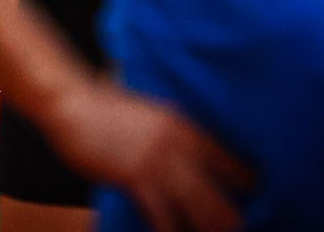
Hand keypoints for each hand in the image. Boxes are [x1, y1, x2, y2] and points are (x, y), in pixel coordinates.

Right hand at [38, 75, 250, 231]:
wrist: (71, 102)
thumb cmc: (103, 106)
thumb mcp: (148, 112)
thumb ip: (170, 132)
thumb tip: (185, 151)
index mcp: (184, 126)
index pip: (229, 162)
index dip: (243, 184)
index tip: (252, 198)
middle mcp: (179, 146)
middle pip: (220, 194)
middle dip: (230, 219)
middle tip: (235, 229)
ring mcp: (158, 164)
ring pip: (199, 210)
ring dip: (207, 229)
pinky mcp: (136, 179)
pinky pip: (163, 218)